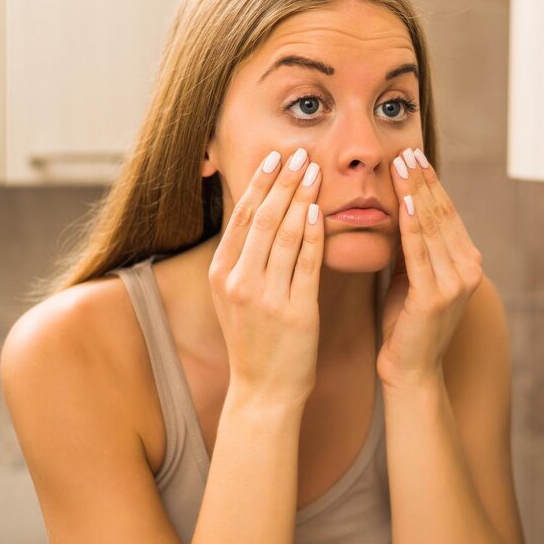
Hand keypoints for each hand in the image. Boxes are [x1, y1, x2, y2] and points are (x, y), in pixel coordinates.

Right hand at [209, 148, 324, 408]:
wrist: (265, 391)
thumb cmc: (256, 342)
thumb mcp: (236, 297)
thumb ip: (244, 259)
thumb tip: (259, 214)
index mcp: (222, 275)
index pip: (242, 217)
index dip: (260, 183)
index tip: (277, 156)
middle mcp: (239, 282)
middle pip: (263, 218)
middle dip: (283, 181)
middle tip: (301, 152)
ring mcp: (265, 297)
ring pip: (284, 235)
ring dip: (301, 197)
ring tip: (316, 170)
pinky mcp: (294, 312)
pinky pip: (306, 264)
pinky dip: (313, 235)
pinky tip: (321, 211)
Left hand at [377, 148, 482, 388]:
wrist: (411, 372)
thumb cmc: (406, 325)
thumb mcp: (412, 277)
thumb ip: (414, 247)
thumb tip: (401, 208)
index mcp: (466, 262)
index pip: (446, 213)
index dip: (430, 183)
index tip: (412, 156)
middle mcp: (468, 269)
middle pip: (441, 214)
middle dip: (422, 180)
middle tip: (406, 149)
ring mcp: (455, 283)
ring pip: (431, 227)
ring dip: (414, 192)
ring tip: (401, 165)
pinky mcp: (435, 296)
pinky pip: (418, 252)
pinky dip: (410, 225)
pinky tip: (402, 202)